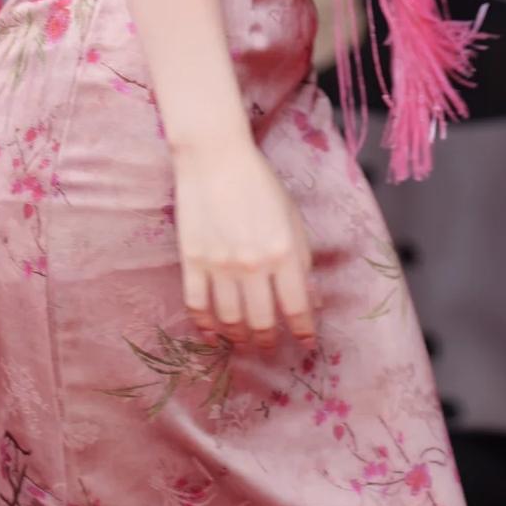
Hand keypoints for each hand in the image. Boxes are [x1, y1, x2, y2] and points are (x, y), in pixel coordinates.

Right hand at [173, 137, 317, 351]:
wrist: (214, 156)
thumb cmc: (259, 183)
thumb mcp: (292, 216)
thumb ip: (302, 258)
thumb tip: (313, 299)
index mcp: (283, 252)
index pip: (297, 307)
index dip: (303, 331)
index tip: (306, 344)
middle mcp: (252, 264)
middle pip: (261, 320)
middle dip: (267, 341)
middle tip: (268, 349)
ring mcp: (219, 264)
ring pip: (229, 319)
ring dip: (238, 337)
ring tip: (243, 343)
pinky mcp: (192, 260)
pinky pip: (197, 304)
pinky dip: (204, 325)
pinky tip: (211, 334)